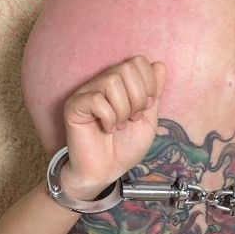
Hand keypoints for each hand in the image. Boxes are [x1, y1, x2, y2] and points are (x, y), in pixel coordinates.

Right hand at [62, 56, 165, 197]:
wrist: (107, 171)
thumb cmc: (124, 147)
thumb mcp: (148, 120)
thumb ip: (154, 93)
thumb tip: (160, 65)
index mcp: (121, 83)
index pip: (139, 62)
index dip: (149, 84)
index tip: (145, 108)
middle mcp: (102, 83)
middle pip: (127, 68)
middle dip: (138, 98)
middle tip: (131, 119)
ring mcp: (87, 93)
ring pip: (112, 81)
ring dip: (122, 109)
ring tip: (118, 125)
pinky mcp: (74, 105)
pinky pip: (96, 100)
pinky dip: (108, 118)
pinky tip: (106, 129)